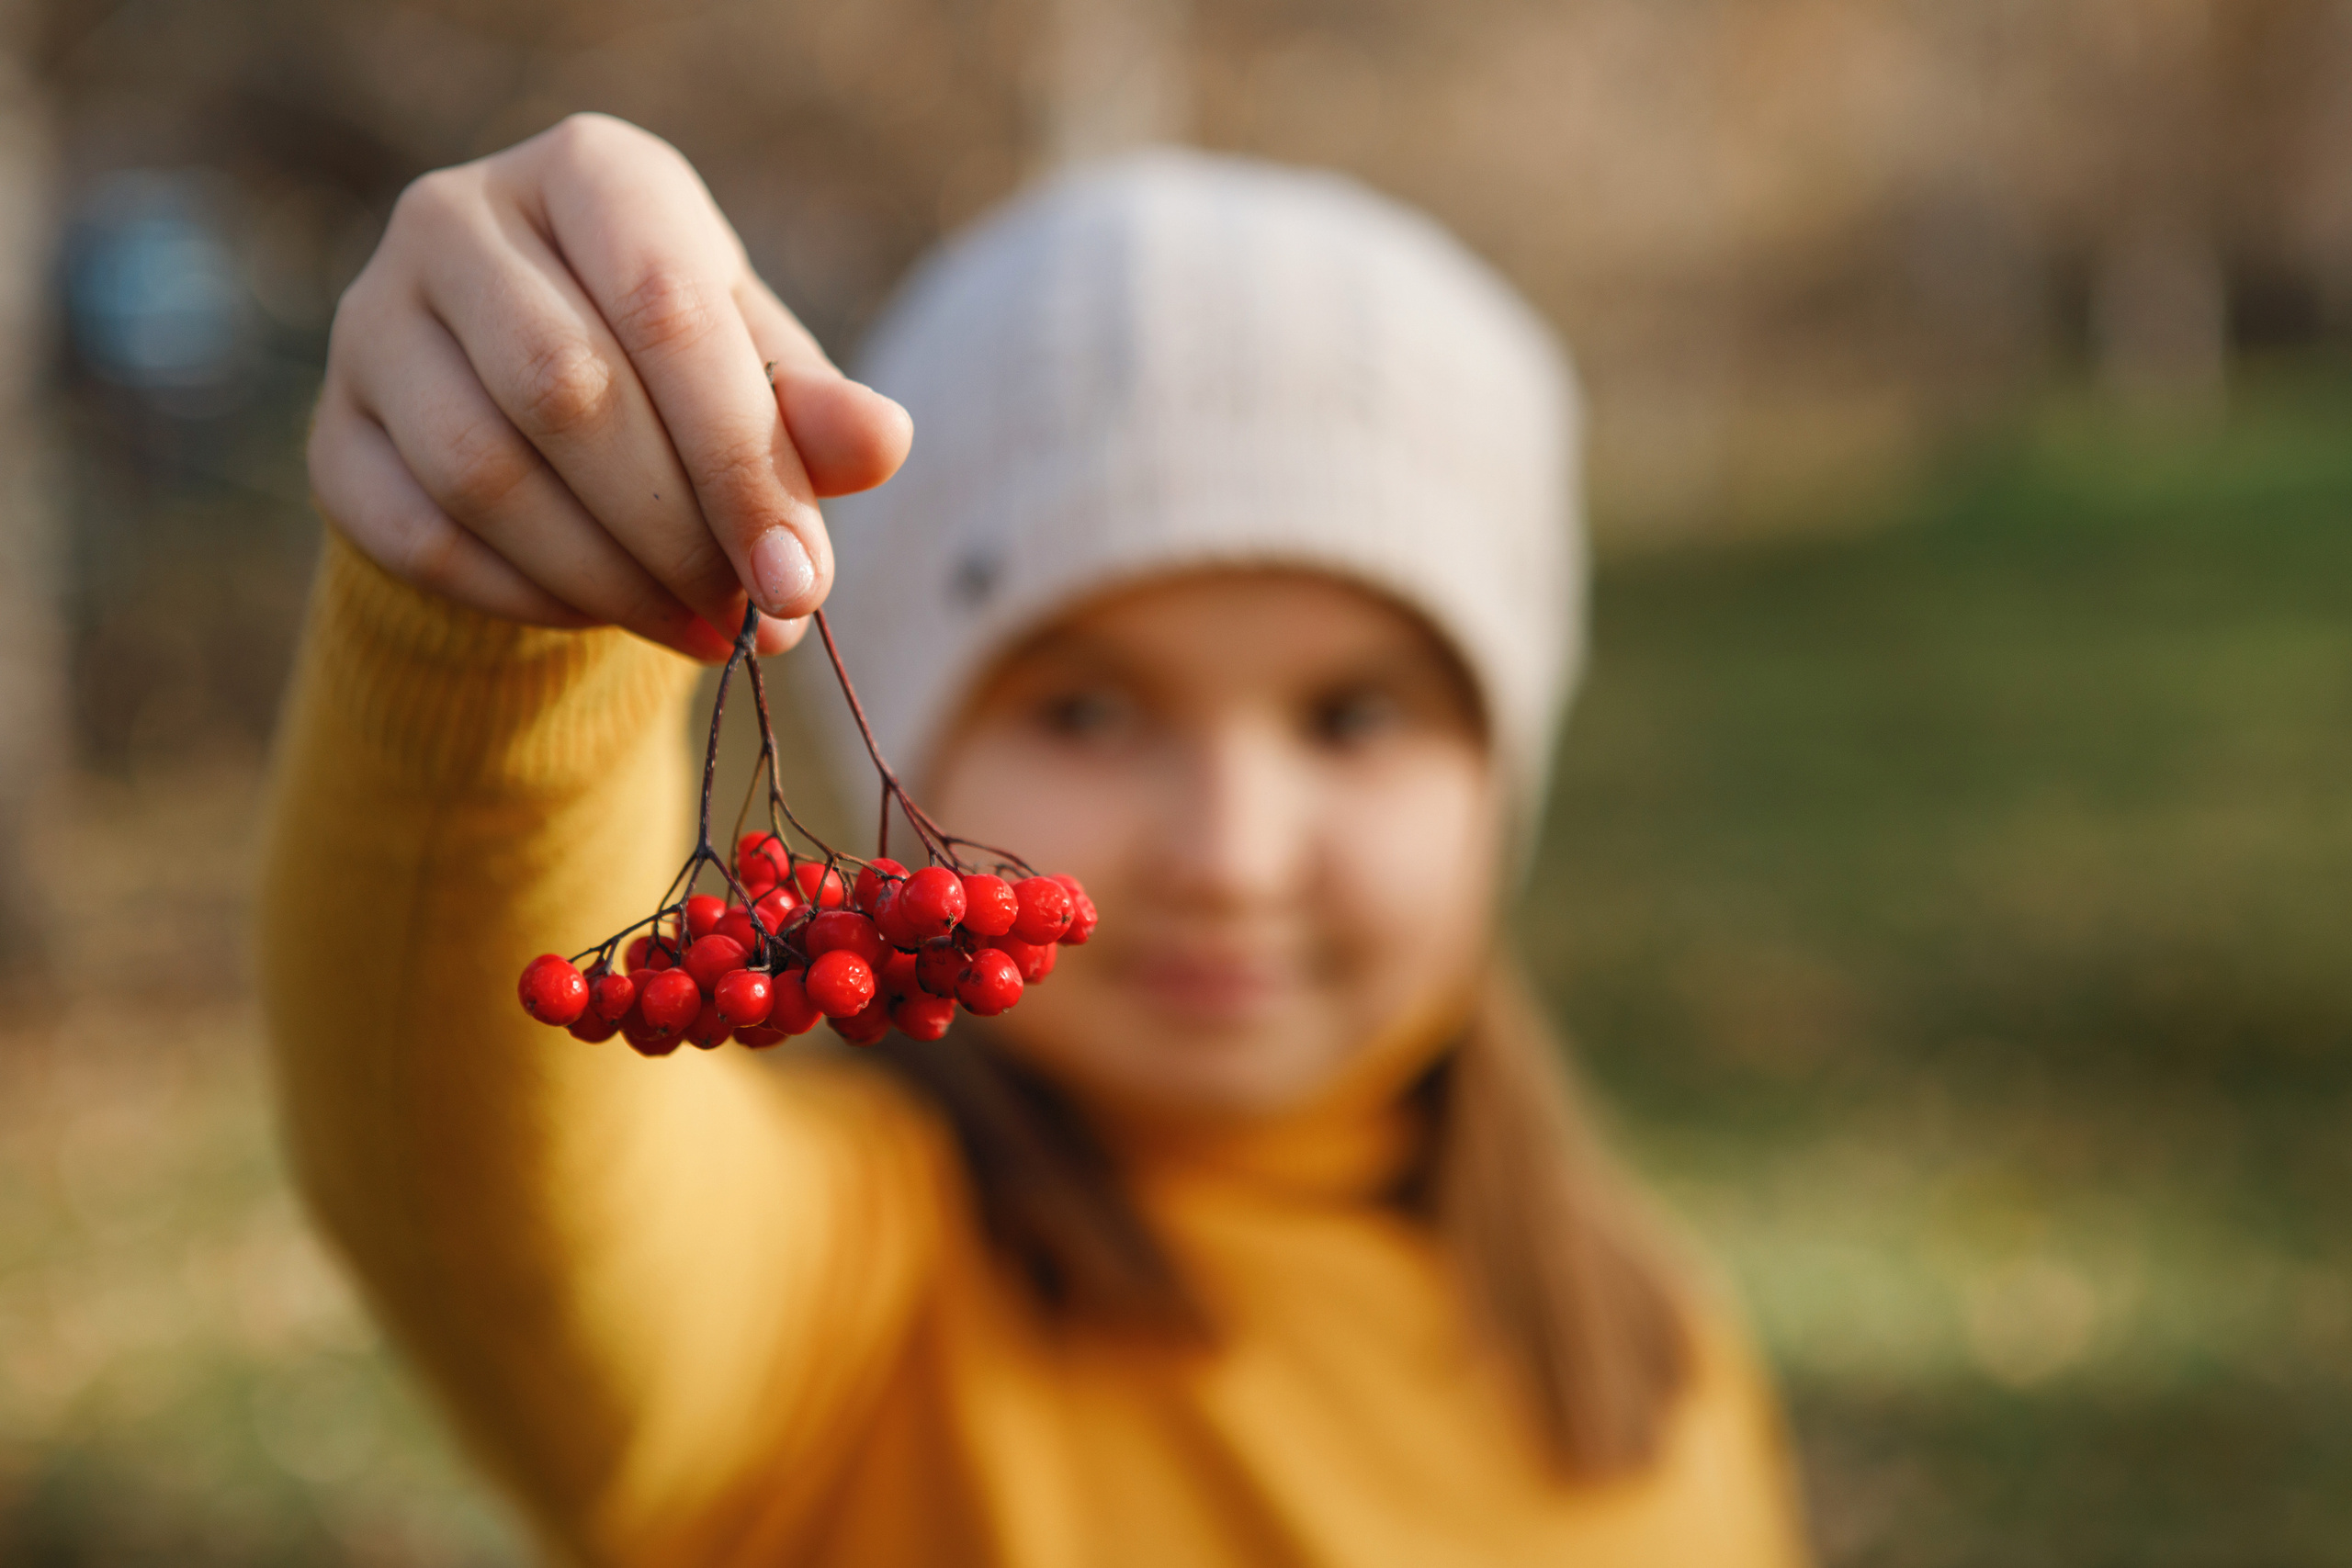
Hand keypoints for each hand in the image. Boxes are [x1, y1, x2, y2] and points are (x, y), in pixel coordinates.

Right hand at [309, 113, 911, 661]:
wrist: (537, 405)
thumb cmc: (678, 371)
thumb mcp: (759, 374)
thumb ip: (815, 408)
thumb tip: (882, 443)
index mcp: (590, 173)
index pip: (666, 311)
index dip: (740, 460)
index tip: (801, 578)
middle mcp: (456, 218)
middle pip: (568, 395)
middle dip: (680, 532)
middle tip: (754, 619)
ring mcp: (370, 323)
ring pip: (485, 475)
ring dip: (611, 579)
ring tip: (701, 629)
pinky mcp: (333, 435)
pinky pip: (425, 538)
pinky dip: (533, 598)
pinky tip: (609, 617)